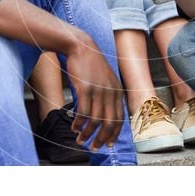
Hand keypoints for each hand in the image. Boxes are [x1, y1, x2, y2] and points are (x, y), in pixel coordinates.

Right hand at [64, 36, 124, 150]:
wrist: (81, 47)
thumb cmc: (91, 64)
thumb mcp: (106, 79)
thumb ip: (108, 95)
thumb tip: (105, 115)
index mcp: (117, 91)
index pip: (119, 118)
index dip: (113, 134)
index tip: (108, 144)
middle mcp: (110, 92)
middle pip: (109, 122)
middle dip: (101, 139)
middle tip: (94, 148)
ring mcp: (98, 91)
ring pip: (95, 120)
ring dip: (87, 134)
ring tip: (80, 140)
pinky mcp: (85, 89)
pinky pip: (83, 113)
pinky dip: (79, 123)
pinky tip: (75, 127)